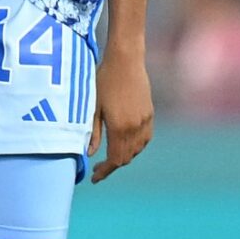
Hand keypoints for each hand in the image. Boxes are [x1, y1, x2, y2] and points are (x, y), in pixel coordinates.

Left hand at [89, 48, 153, 180]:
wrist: (126, 60)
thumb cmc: (104, 80)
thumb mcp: (93, 107)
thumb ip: (93, 132)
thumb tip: (89, 154)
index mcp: (120, 127)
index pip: (115, 159)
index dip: (104, 171)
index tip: (94, 178)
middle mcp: (135, 127)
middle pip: (126, 157)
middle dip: (112, 166)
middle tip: (98, 168)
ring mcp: (145, 121)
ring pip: (137, 150)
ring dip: (124, 156)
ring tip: (109, 155)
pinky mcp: (150, 114)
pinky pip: (145, 139)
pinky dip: (135, 146)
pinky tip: (124, 142)